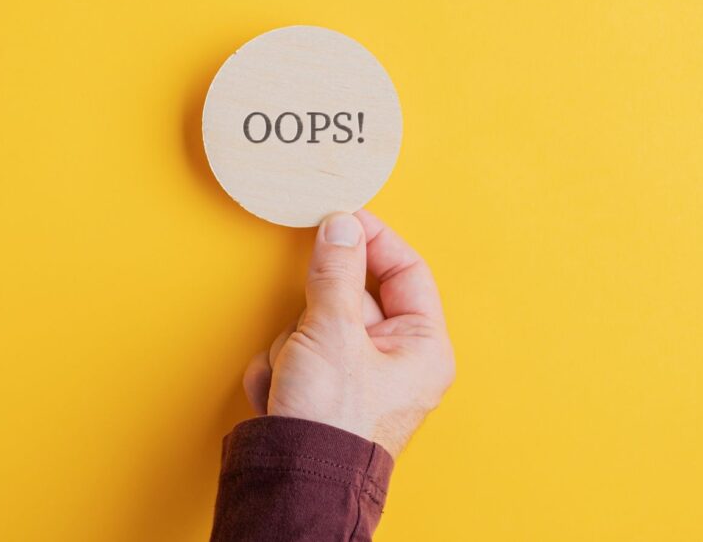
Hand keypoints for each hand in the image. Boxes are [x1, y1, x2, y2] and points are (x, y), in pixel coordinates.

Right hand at [242, 209, 455, 458]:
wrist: (293, 484)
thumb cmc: (332, 422)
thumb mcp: (332, 333)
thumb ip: (335, 272)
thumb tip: (341, 226)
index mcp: (422, 347)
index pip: (407, 271)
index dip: (374, 240)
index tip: (341, 218)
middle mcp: (396, 362)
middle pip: (350, 297)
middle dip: (314, 313)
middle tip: (307, 329)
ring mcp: (358, 378)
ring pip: (316, 323)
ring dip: (292, 345)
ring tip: (294, 377)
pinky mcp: (324, 392)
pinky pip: (297, 353)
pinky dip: (280, 368)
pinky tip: (281, 393)